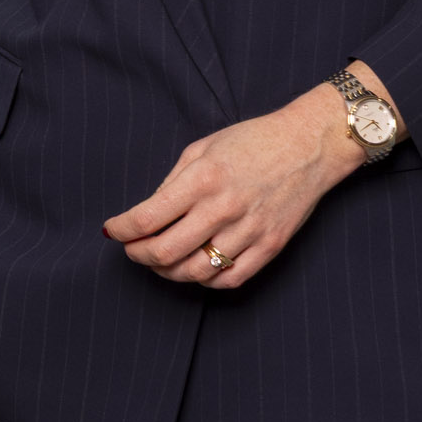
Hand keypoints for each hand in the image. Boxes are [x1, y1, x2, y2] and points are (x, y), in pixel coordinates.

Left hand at [102, 67, 393, 290]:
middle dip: (139, 255)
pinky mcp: (270, 246)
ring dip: (168, 272)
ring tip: (160, 262)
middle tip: (132, 250)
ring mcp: (250, 230)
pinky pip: (230, 279)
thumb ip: (172, 183)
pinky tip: (196, 268)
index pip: (147, 218)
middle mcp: (224, 208)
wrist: (309, 145)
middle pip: (165, 253)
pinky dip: (206, 281)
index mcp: (202, 178)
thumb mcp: (202, 148)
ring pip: (196, 272)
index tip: (112, 231)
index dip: (121, 230)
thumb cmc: (252, 141)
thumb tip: (147, 215)